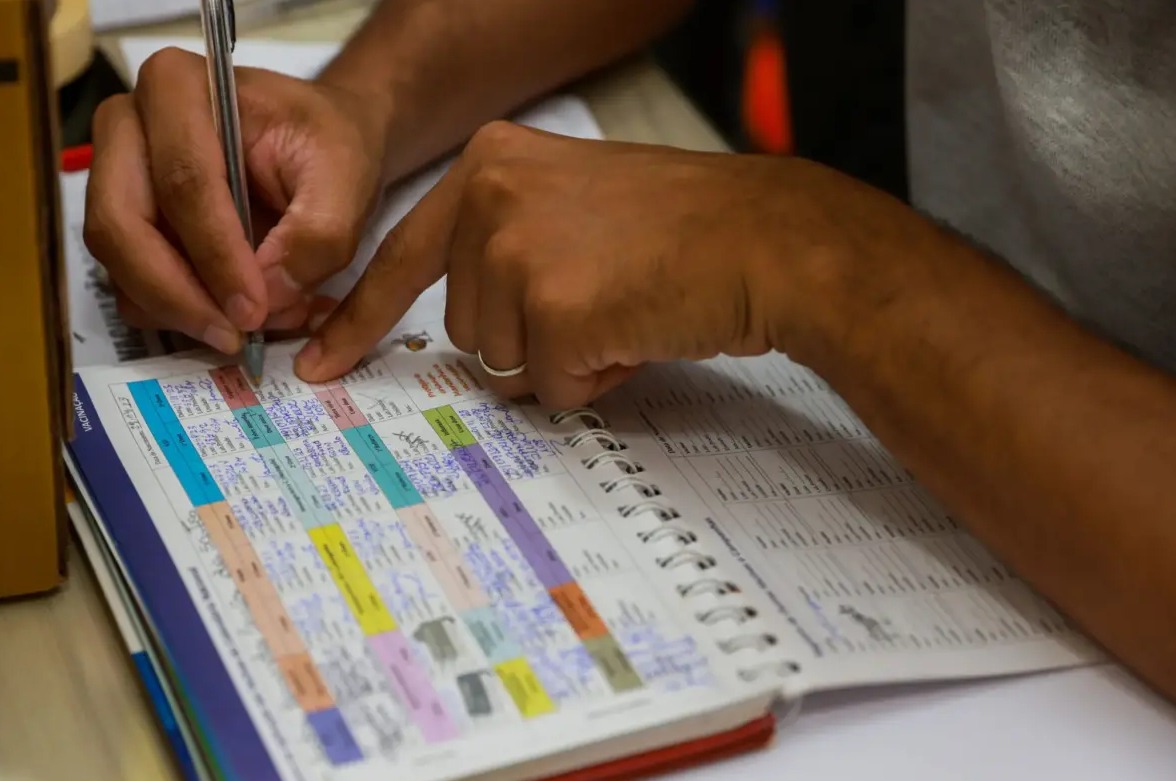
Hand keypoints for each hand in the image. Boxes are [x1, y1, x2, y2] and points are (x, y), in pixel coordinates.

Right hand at [83, 47, 390, 352]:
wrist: (318, 146)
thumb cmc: (326, 144)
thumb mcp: (344, 177)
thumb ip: (317, 235)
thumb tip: (269, 297)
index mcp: (176, 88)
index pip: (184, 182)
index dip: (217, 256)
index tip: (255, 309)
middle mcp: (128, 128)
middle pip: (123, 226)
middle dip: (181, 294)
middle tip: (236, 337)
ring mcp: (116, 180)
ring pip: (122, 265)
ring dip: (184, 312)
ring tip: (254, 330)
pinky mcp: (127, 229)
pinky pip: (135, 287)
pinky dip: (185, 315)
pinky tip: (241, 320)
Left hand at [294, 122, 803, 407]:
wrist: (764, 238)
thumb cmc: (687, 227)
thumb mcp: (574, 205)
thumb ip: (508, 245)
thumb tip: (476, 329)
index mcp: (492, 165)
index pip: (400, 255)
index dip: (360, 318)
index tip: (323, 361)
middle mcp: (491, 200)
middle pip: (464, 323)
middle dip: (526, 336)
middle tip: (600, 303)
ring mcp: (518, 253)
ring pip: (502, 360)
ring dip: (563, 358)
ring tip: (623, 312)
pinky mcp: (554, 309)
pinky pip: (552, 386)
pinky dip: (596, 378)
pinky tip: (637, 332)